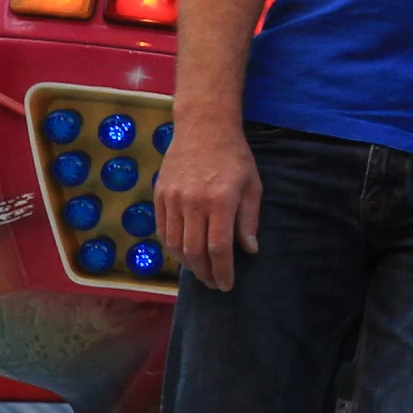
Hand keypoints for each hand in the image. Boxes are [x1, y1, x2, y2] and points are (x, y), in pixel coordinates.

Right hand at [157, 121, 262, 292]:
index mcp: (220, 201)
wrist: (203, 127)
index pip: (218, 248)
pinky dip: (172, 247)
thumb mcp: (252, 186)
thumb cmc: (235, 156)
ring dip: (188, 264)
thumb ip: (249, 220)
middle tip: (214, 284)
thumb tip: (249, 250)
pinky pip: (162, 230)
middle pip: (194, 251)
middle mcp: (193, 202)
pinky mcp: (159, 195)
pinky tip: (183, 254)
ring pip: (175, 244)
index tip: (227, 285)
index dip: (222, 270)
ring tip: (201, 272)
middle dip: (205, 273)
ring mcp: (172, 199)